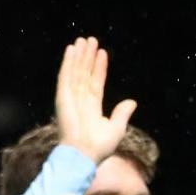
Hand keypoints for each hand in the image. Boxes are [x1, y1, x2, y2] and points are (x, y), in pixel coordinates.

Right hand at [54, 37, 137, 163]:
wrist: (83, 154)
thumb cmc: (100, 147)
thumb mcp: (116, 128)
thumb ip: (122, 113)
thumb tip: (132, 101)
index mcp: (93, 107)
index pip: (96, 82)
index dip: (100, 68)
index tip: (103, 53)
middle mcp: (81, 100)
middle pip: (85, 73)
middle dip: (88, 57)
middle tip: (92, 40)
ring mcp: (71, 97)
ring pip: (76, 71)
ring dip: (79, 55)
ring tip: (83, 40)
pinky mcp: (63, 96)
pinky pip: (66, 75)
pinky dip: (68, 62)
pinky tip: (71, 49)